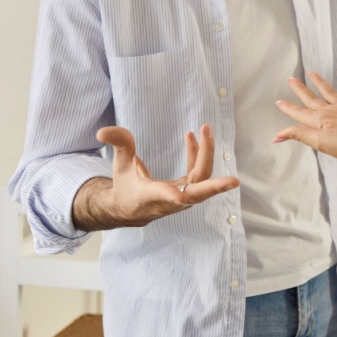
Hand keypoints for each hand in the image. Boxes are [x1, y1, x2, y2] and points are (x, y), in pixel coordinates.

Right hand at [72, 124, 239, 230]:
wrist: (129, 207)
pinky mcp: (188, 190)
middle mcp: (171, 200)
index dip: (171, 196)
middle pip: (197, 194)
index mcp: (150, 196)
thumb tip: (103, 131)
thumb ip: (118, 144)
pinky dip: (198, 155)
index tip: (180, 197)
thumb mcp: (119, 165)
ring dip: (206, 155)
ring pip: (202, 180)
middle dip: (214, 186)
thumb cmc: (125, 186)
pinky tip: (193, 136)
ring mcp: (183, 197)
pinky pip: (199, 173)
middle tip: (234, 181)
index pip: (162, 197)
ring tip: (205, 129)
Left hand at [274, 71, 336, 179]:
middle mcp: (331, 115)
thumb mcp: (319, 140)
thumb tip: (276, 137)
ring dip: (320, 83)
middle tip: (291, 80)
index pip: (300, 113)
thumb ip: (299, 134)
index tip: (278, 102)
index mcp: (320, 122)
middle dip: (300, 90)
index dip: (288, 108)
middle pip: (312, 99)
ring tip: (312, 73)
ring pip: (329, 92)